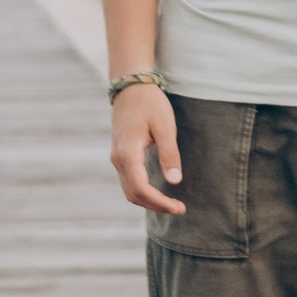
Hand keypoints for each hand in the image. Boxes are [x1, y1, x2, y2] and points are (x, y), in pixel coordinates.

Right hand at [110, 81, 185, 215]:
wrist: (131, 87)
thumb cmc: (150, 103)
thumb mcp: (165, 126)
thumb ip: (169, 154)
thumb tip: (175, 182)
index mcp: (128, 154)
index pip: (141, 189)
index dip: (159, 202)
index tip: (179, 207)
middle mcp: (118, 159)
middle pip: (134, 195)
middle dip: (156, 205)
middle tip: (179, 209)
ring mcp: (117, 158)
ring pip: (129, 190)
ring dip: (149, 201)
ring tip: (171, 204)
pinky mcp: (121, 156)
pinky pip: (129, 181)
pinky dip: (143, 192)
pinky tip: (159, 192)